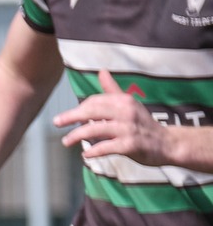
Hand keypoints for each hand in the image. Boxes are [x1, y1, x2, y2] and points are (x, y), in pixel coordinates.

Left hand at [53, 69, 172, 164]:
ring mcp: (129, 128)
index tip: (67, 117)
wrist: (168, 144)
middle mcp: (126, 112)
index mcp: (124, 101)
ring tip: (66, 141)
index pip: (94, 101)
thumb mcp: (128, 104)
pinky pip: (107, 147)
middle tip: (56, 122)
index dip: (79, 109)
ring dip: (77, 135)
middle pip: (92, 111)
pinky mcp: (131, 145)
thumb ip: (112, 91)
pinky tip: (85, 154)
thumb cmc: (143, 124)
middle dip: (71, 116)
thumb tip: (101, 71)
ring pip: (96, 129)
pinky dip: (94, 151)